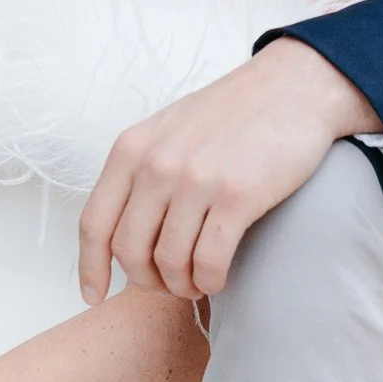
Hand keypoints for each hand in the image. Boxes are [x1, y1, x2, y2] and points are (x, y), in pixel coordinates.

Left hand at [78, 37, 382, 302]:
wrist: (292, 86)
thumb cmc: (232, 113)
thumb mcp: (168, 130)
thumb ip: (141, 172)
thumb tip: (122, 235)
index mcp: (132, 148)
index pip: (94, 223)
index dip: (90, 268)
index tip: (95, 295)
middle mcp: (157, 164)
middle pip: (129, 252)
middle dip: (147, 281)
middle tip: (169, 284)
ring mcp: (196, 180)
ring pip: (169, 263)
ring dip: (182, 285)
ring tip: (198, 281)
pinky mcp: (237, 196)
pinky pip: (208, 262)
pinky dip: (210, 281)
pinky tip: (218, 277)